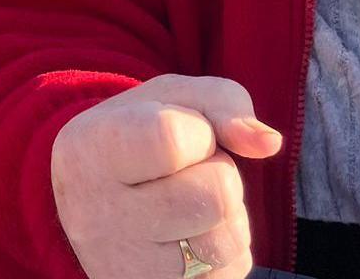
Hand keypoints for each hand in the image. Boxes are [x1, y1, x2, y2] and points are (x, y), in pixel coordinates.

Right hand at [51, 75, 283, 278]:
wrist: (91, 200)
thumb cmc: (138, 135)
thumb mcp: (172, 98)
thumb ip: (225, 104)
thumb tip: (268, 144)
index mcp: (94, 151)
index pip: (172, 140)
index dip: (198, 132)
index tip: (178, 134)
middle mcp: (102, 217)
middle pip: (216, 195)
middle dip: (220, 173)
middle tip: (186, 172)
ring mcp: (127, 267)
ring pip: (227, 240)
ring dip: (227, 215)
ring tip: (190, 203)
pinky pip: (229, 272)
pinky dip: (226, 250)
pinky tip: (191, 236)